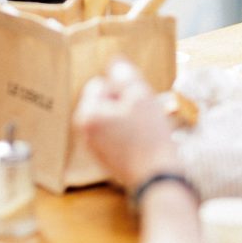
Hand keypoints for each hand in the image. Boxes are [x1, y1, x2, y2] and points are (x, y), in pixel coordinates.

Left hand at [72, 59, 178, 187]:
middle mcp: (83, 131)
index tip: (138, 104)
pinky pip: (115, 135)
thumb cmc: (150, 137)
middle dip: (123, 103)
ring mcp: (92, 147)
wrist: (158, 179)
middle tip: (142, 117)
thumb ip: (124, 74)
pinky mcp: (104, 159)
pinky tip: (142, 143)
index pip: (100, 84)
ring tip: (144, 131)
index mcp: (86, 114)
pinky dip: (127, 135)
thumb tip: (114, 62)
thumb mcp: (140, 96)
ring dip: (126, 118)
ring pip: (111, 118)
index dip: (122, 89)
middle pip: (104, 101)